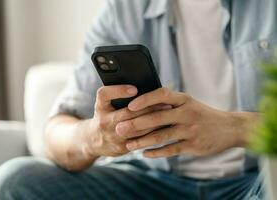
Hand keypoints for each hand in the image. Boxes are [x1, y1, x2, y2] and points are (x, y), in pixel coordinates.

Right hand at [86, 85, 169, 157]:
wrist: (93, 141)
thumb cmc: (105, 116)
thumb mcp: (105, 104)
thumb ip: (117, 96)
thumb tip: (143, 88)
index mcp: (100, 106)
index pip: (104, 94)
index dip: (119, 91)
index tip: (134, 89)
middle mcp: (103, 121)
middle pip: (127, 113)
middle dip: (147, 107)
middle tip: (164, 102)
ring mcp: (112, 136)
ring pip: (137, 128)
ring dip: (154, 120)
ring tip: (167, 112)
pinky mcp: (121, 147)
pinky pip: (140, 139)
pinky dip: (152, 132)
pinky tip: (164, 126)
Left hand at [115, 88, 250, 157]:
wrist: (229, 128)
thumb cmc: (201, 114)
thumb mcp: (188, 103)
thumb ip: (169, 103)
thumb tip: (142, 102)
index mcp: (184, 100)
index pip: (162, 95)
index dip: (145, 100)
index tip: (130, 105)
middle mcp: (186, 113)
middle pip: (157, 118)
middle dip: (136, 124)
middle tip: (119, 128)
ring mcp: (190, 130)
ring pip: (161, 136)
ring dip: (142, 141)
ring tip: (128, 145)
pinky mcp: (192, 146)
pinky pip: (170, 150)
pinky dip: (156, 152)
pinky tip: (145, 153)